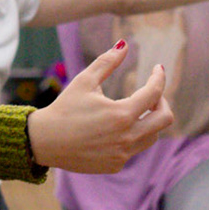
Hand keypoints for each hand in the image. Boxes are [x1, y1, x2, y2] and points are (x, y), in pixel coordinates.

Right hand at [24, 41, 174, 172]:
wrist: (44, 142)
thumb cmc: (63, 109)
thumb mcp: (84, 81)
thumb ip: (107, 62)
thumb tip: (124, 45)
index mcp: (122, 114)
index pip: (154, 93)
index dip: (158, 77)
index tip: (157, 69)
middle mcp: (127, 136)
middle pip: (165, 119)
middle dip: (162, 102)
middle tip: (151, 95)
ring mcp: (122, 153)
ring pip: (153, 136)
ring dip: (150, 121)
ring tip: (136, 111)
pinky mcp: (115, 164)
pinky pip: (134, 149)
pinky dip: (132, 136)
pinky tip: (116, 129)